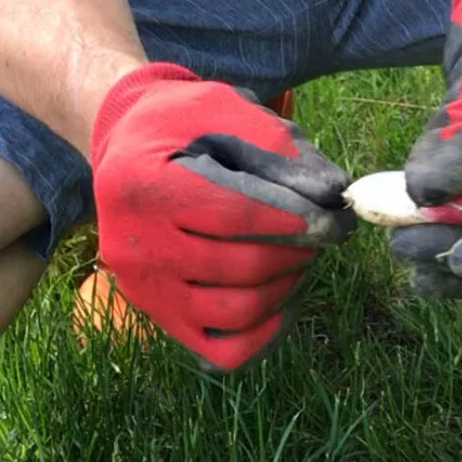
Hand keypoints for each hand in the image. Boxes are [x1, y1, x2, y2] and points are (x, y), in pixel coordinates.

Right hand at [92, 63, 353, 369]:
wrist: (128, 147)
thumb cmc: (182, 125)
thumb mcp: (223, 111)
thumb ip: (276, 149)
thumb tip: (332, 194)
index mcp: (143, 184)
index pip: (234, 215)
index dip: (293, 221)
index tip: (333, 218)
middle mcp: (134, 245)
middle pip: (239, 266)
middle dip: (297, 251)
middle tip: (322, 233)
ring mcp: (144, 289)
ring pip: (235, 311)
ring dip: (285, 286)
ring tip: (301, 256)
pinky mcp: (160, 317)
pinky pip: (222, 350)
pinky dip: (265, 331)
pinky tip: (283, 294)